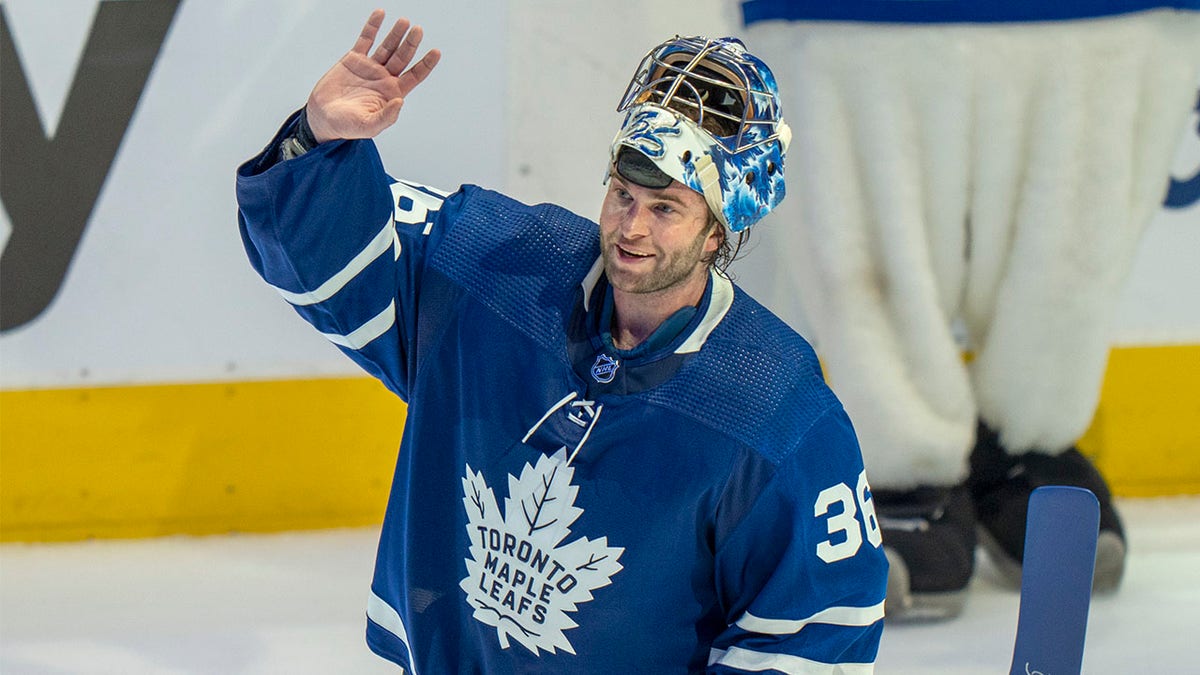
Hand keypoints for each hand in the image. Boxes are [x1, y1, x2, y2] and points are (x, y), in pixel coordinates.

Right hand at [305, 9, 440, 142]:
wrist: (323, 118)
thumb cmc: (348, 126)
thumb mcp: (369, 126)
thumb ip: (386, 116)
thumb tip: (400, 101)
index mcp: (392, 93)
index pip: (415, 76)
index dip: (426, 64)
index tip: (436, 52)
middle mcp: (384, 78)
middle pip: (402, 57)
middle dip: (411, 44)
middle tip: (418, 30)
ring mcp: (370, 67)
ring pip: (387, 46)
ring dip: (396, 34)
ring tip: (405, 22)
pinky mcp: (354, 59)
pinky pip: (365, 39)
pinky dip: (373, 27)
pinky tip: (380, 14)